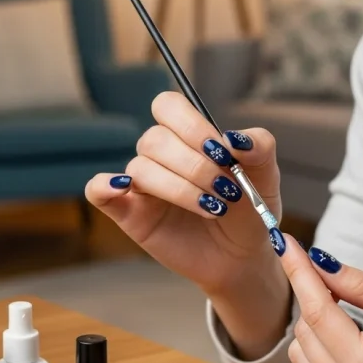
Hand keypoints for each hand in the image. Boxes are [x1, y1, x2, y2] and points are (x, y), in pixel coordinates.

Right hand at [85, 92, 290, 357]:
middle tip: (226, 190)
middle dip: (195, 166)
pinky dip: (105, 185)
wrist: (243, 256)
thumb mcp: (265, 175)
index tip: (222, 154)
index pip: (168, 106)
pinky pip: (96, 190)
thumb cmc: (249, 209)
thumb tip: (235, 138)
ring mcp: (141, 183)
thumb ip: (259, 146)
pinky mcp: (128, 213)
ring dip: (179, 188)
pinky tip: (126, 190)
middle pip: (155, 139)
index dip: (192, 126)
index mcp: (188, 136)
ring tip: (213, 209)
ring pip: (140, 168)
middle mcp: (160, 154)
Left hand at [278, 237, 362, 362]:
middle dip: (313, 300)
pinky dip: (319, 354)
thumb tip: (320, 263)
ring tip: (347, 316)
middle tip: (333, 282)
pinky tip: (345, 343)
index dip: (299, 273)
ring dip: (314, 328)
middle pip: (304, 334)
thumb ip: (360, 285)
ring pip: (301, 356)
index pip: (318, 312)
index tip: (287, 245)